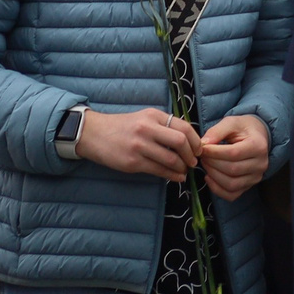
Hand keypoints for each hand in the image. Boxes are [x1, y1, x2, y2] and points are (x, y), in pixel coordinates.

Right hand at [74, 105, 200, 179]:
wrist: (94, 134)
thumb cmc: (123, 126)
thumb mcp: (144, 117)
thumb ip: (163, 125)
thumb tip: (187, 140)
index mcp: (153, 115)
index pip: (183, 127)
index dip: (195, 140)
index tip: (199, 149)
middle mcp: (148, 129)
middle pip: (180, 142)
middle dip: (191, 154)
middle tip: (194, 161)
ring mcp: (140, 146)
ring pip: (171, 159)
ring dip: (182, 168)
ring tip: (184, 171)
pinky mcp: (133, 162)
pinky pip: (158, 171)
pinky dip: (171, 175)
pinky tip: (176, 177)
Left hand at [197, 112, 272, 199]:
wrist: (258, 136)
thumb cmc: (244, 128)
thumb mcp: (232, 122)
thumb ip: (217, 130)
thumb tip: (203, 144)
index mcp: (258, 146)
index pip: (234, 153)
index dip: (214, 152)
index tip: (202, 148)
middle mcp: (260, 164)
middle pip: (232, 169)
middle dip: (212, 163)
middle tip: (202, 156)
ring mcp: (256, 177)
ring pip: (231, 184)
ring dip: (213, 176)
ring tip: (206, 164)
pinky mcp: (249, 186)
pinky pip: (231, 195)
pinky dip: (217, 189)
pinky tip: (209, 177)